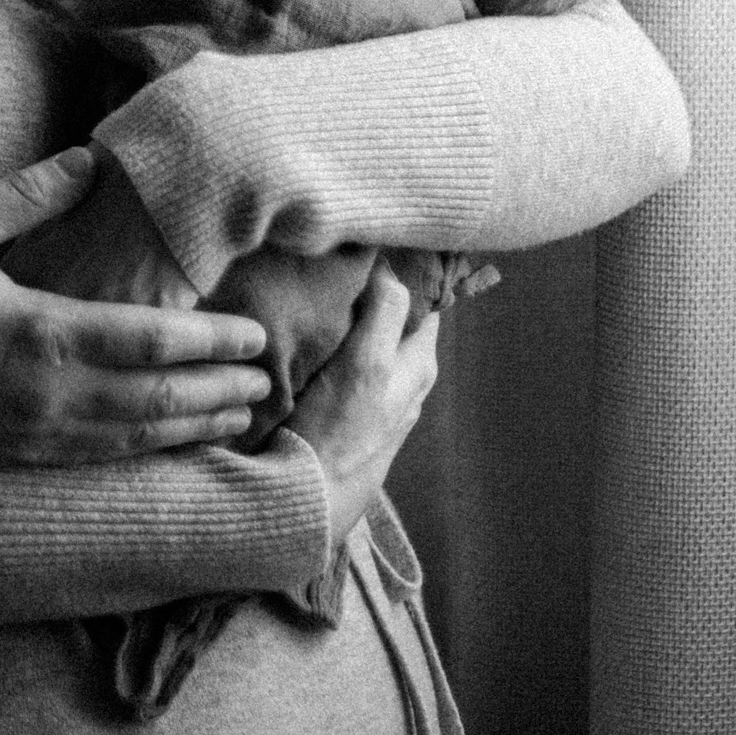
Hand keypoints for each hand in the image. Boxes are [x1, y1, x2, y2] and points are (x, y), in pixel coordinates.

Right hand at [0, 147, 271, 471]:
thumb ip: (27, 197)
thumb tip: (88, 164)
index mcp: (44, 336)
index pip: (153, 341)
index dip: (212, 341)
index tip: (255, 334)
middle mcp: (53, 395)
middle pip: (161, 397)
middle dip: (220, 388)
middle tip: (267, 379)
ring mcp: (37, 434)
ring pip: (138, 436)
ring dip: (195, 425)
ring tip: (240, 415)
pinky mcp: (17, 455)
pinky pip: (100, 458)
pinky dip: (148, 450)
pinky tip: (167, 443)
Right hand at [286, 261, 439, 543]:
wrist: (309, 495)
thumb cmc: (340, 429)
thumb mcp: (367, 363)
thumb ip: (384, 313)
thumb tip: (393, 268)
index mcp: (419, 365)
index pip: (426, 301)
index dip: (411, 269)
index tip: (384, 239)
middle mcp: (407, 381)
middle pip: (399, 320)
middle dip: (382, 290)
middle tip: (348, 255)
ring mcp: (379, 400)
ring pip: (375, 343)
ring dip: (358, 317)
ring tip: (328, 286)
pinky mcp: (351, 413)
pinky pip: (353, 364)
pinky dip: (341, 342)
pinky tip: (316, 333)